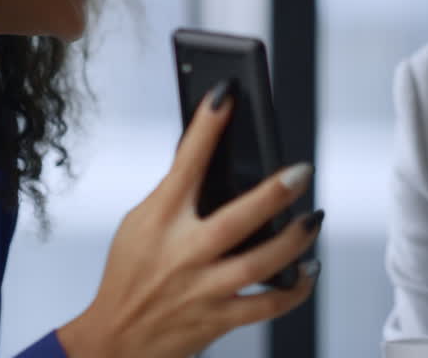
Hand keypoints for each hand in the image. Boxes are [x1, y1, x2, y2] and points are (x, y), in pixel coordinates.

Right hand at [56, 81, 322, 357]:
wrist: (114, 340)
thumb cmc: (129, 274)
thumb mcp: (139, 224)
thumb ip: (175, 197)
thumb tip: (219, 160)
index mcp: (158, 218)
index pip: (186, 163)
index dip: (206, 126)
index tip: (227, 93)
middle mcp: (182, 251)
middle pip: (237, 218)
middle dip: (273, 193)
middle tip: (302, 171)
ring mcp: (202, 288)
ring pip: (261, 263)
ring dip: (294, 240)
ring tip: (314, 218)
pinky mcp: (218, 318)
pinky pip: (268, 304)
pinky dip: (295, 287)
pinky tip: (309, 269)